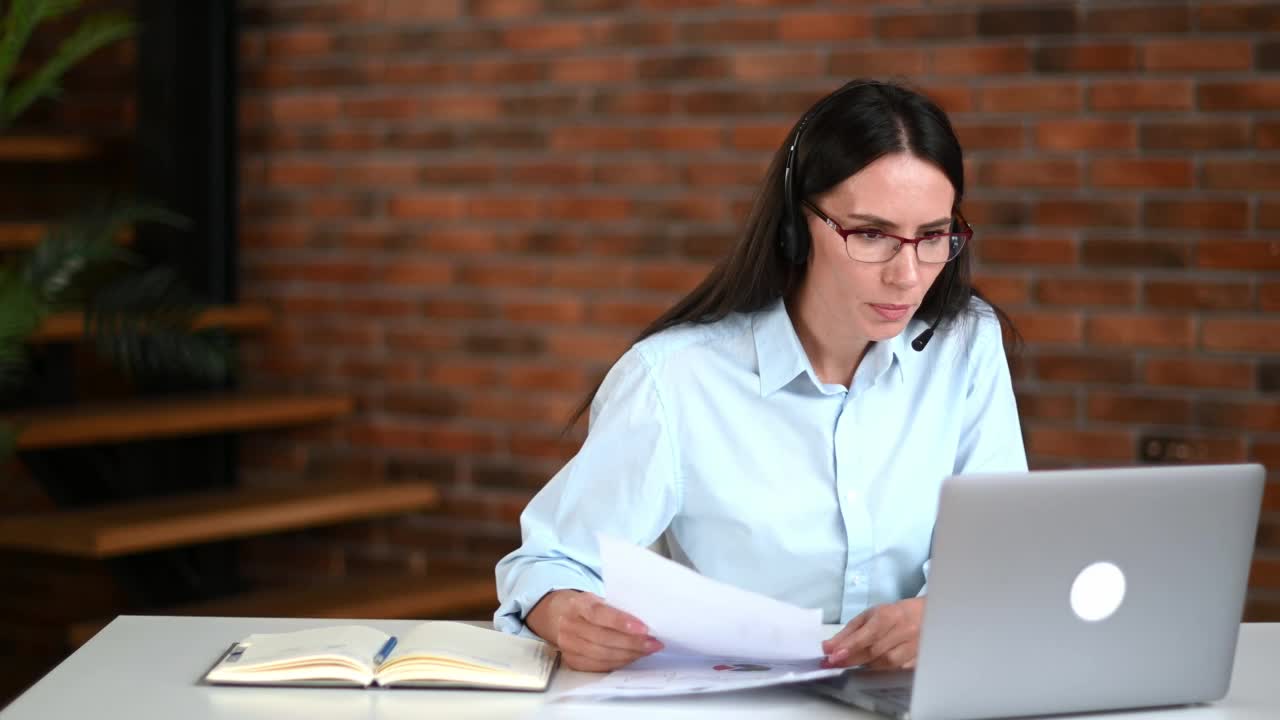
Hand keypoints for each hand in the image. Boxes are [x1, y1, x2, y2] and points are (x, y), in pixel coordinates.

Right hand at [525, 590, 663, 671]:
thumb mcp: (596, 598)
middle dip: (632, 643)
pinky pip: (598, 666)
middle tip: (654, 642)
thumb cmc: (585, 605)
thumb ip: (615, 606)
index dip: (621, 622)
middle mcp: (569, 625)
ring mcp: (568, 645)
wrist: (558, 614)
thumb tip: (646, 619)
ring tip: (648, 650)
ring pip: (602, 654)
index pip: (599, 614)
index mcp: (577, 604)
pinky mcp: (571, 660)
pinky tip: (632, 657)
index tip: (643, 628)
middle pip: (603, 638)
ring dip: (629, 654)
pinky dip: (618, 662)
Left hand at [821, 597, 924, 669]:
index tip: (833, 655)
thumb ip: (848, 633)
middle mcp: (904, 632)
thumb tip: (828, 648)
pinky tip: (871, 666)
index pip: (867, 634)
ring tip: (852, 662)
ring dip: (865, 665)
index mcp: (889, 616)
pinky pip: (896, 671)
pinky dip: (881, 670)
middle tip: (832, 663)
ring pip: (886, 664)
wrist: (927, 616)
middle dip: (851, 659)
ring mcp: (914, 648)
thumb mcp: (869, 617)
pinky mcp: (919, 661)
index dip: (850, 647)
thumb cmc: (893, 615)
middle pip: (875, 652)